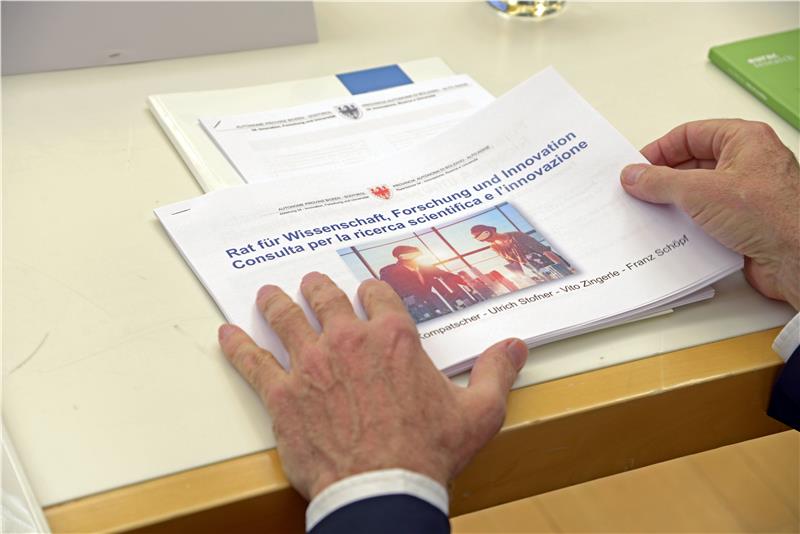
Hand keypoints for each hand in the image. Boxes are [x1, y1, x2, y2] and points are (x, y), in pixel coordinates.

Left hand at [218, 272, 527, 499]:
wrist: (381, 489)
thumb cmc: (427, 452)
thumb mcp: (478, 412)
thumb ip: (497, 372)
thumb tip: (515, 346)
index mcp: (393, 338)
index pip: (376, 295)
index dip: (369, 291)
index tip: (364, 293)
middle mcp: (348, 341)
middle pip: (325, 298)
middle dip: (318, 288)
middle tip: (311, 283)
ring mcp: (311, 364)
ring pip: (286, 318)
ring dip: (277, 303)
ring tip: (270, 294)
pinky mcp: (282, 395)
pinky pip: (252, 362)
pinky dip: (237, 345)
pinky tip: (227, 334)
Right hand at [620, 119, 799, 309]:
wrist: (798, 258)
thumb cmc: (772, 215)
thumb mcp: (700, 191)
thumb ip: (660, 181)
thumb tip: (635, 175)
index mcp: (744, 140)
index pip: (690, 135)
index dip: (660, 150)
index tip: (637, 167)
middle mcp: (748, 163)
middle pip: (692, 164)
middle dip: (664, 179)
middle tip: (639, 191)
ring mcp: (747, 194)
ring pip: (698, 192)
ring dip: (675, 204)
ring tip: (652, 213)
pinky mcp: (744, 223)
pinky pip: (706, 218)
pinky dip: (687, 225)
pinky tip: (672, 234)